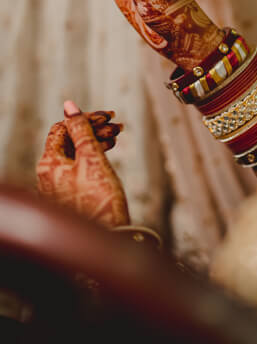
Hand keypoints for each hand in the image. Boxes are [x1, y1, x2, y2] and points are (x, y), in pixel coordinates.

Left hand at [37, 100, 128, 227]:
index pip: (61, 129)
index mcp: (49, 164)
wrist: (109, 237)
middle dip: (94, 128)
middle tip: (116, 123)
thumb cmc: (100, 202)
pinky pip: (80, 166)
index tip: (107, 116)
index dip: (85, 118)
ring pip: (77, 152)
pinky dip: (95, 155)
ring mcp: (59, 186)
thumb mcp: (93, 159)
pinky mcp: (71, 194)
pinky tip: (110, 150)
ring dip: (97, 140)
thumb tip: (69, 106)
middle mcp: (49, 175)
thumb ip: (81, 130)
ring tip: (118, 135)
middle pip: (69, 139)